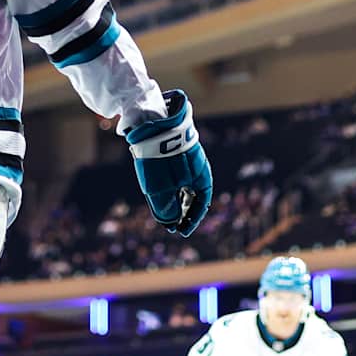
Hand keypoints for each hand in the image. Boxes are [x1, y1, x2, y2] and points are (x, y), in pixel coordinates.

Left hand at [126, 90, 211, 235]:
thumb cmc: (161, 160)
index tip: (180, 231)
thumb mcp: (161, 190)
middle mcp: (197, 167)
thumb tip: (168, 220)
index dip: (191, 220)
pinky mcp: (173, 149)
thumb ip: (166, 209)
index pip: (201, 204)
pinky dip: (165, 183)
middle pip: (191, 194)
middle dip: (180, 210)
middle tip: (168, 223)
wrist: (153, 123)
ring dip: (171, 197)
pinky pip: (172, 172)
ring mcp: (185, 157)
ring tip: (158, 207)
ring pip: (181, 182)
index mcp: (202, 177)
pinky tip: (153, 187)